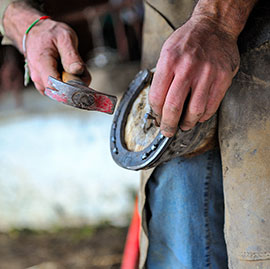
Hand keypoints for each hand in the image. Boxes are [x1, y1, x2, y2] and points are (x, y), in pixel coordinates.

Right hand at [25, 19, 90, 93]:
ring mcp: (40, 82)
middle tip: (78, 67)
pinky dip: (66, 83)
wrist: (37, 32)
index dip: (70, 87)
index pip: (54, 86)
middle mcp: (38, 77)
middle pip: (61, 91)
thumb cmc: (50, 33)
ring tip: (70, 67)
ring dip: (71, 83)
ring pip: (61, 92)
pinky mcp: (44, 85)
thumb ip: (72, 56)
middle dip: (74, 83)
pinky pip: (59, 90)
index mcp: (41, 64)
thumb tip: (77, 70)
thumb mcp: (65, 38)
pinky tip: (66, 71)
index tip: (80, 78)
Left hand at [148, 16, 239, 136]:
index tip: (157, 117)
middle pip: (173, 107)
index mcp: (169, 61)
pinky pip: (211, 106)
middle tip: (167, 131)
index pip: (157, 97)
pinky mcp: (222, 78)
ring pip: (195, 111)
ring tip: (184, 126)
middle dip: (168, 125)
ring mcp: (207, 73)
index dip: (156, 112)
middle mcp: (187, 68)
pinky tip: (198, 117)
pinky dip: (203, 116)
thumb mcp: (166, 52)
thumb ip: (162, 77)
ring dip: (187, 123)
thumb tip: (158, 104)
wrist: (214, 26)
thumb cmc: (187, 40)